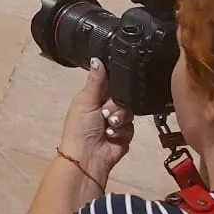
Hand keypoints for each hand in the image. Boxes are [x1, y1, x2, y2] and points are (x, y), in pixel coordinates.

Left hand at [57, 60, 134, 187]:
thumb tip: (96, 58)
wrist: (88, 156)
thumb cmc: (81, 126)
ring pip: (128, 111)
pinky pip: (132, 127)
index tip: (120, 82)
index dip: (116, 82)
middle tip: (105, 113)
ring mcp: (117, 121)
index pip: (110, 82)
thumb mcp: (85, 100)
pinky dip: (123, 132)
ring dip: (119, 119)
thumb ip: (95, 80)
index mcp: (94, 95)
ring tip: (109, 126)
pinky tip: (113, 136)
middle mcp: (106, 106)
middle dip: (115, 105)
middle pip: (123, 96)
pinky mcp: (125, 134)